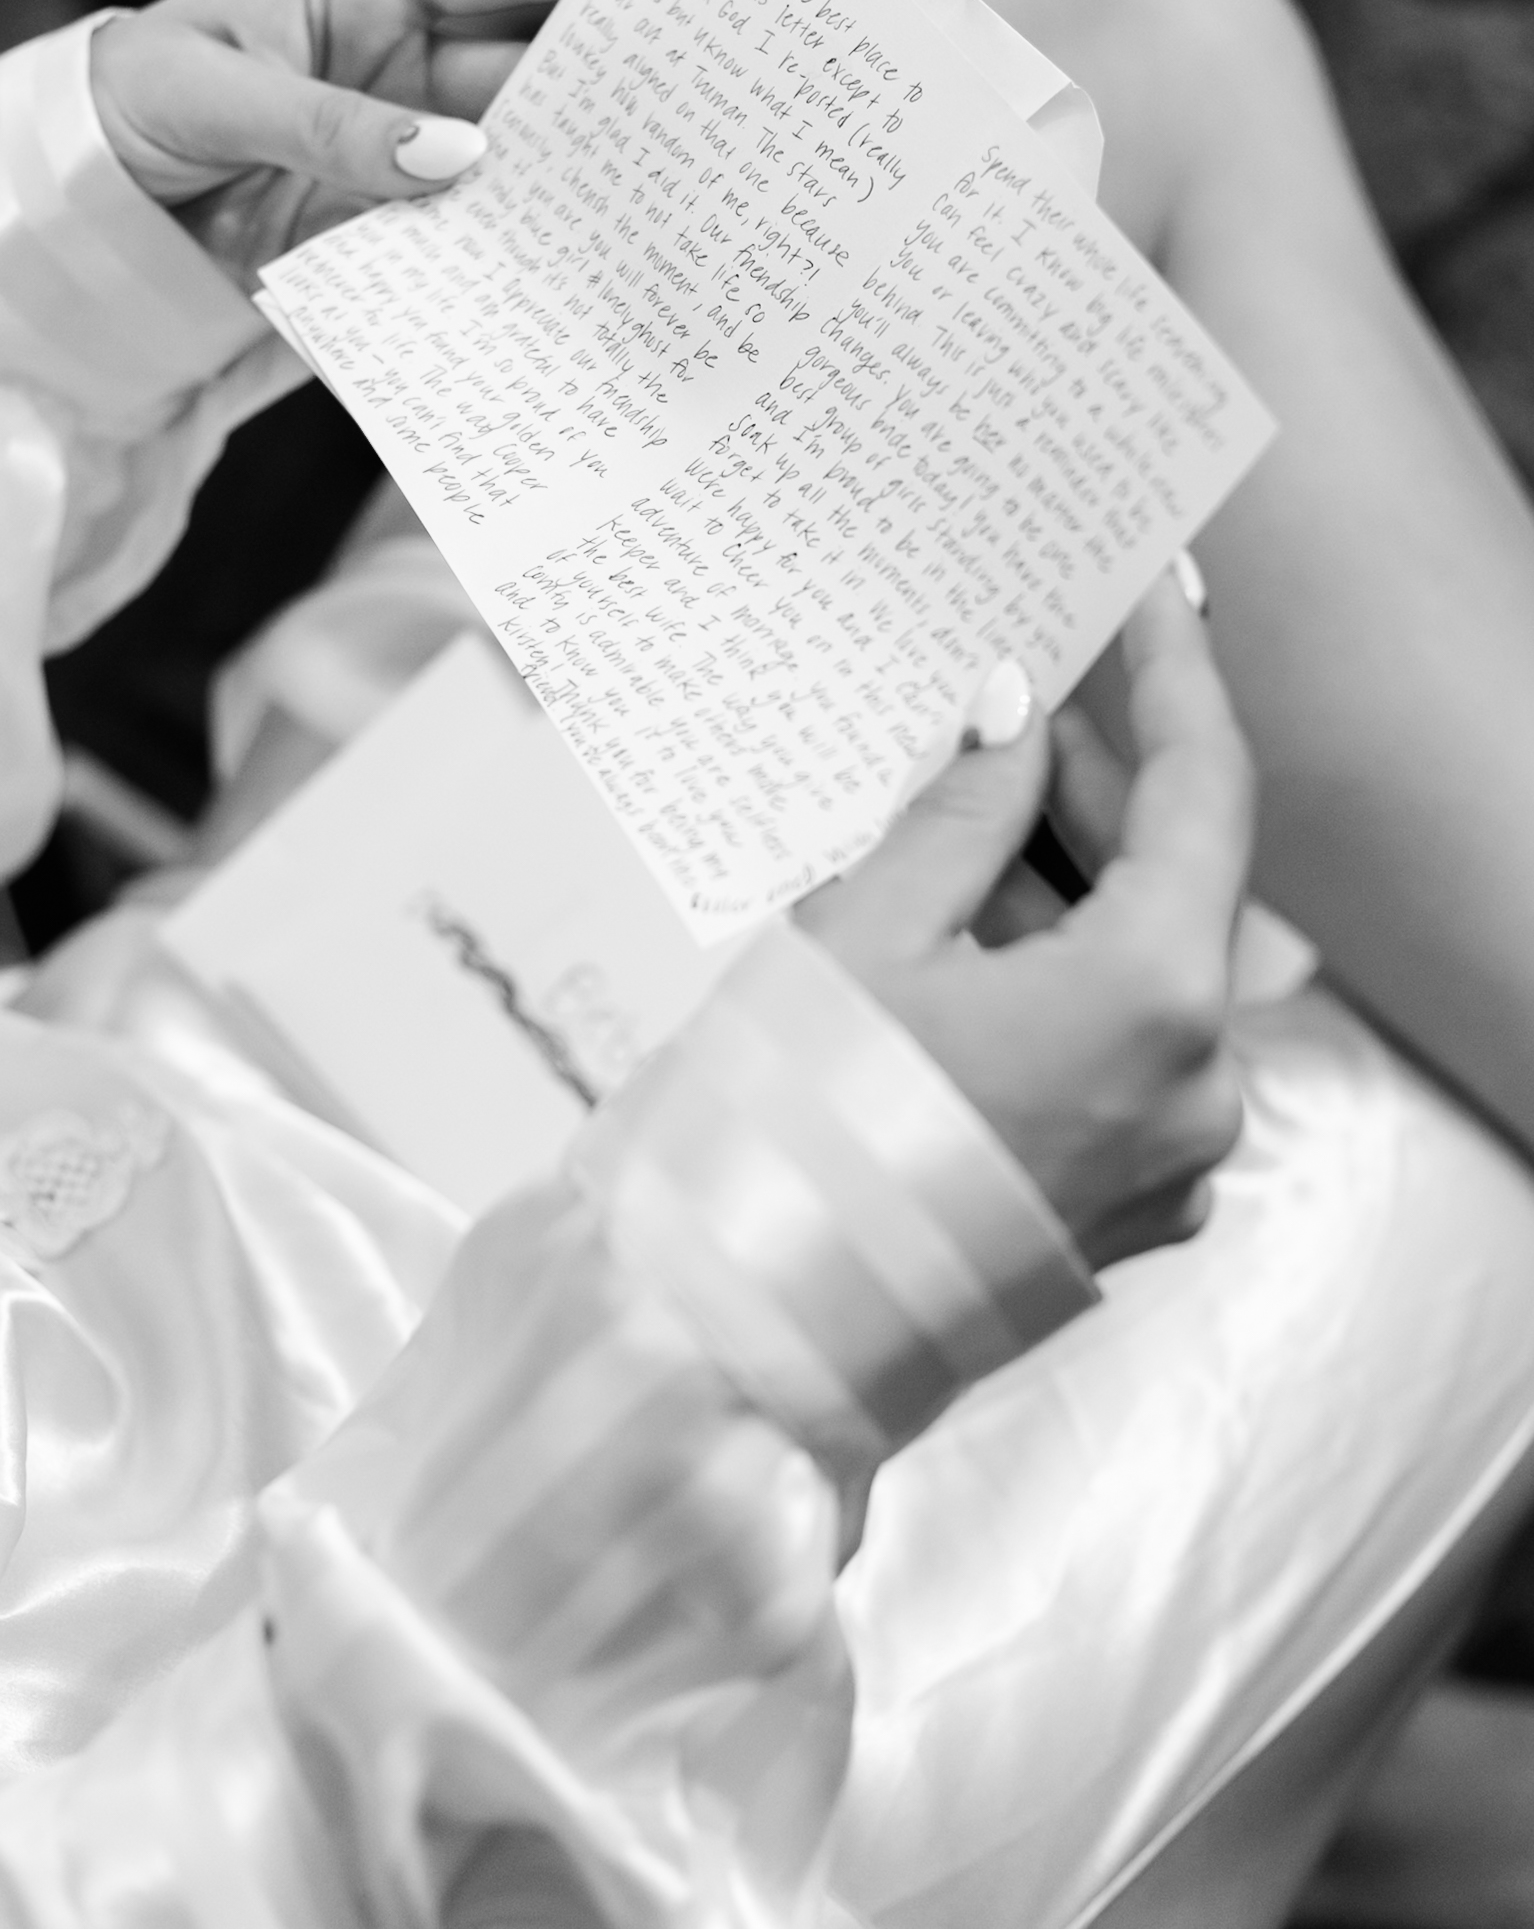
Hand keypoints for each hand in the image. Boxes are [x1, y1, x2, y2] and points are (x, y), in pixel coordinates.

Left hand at [90, 0, 608, 282]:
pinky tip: (558, 274)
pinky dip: (507, 256)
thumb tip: (454, 161)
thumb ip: (329, 126)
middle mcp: (405, 65)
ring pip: (511, 159)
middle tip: (698, 99)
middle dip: (606, 79)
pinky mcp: (386, 231)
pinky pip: (463, 239)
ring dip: (569, 179)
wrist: (74, 209)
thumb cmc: (129, 102)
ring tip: (648, 201)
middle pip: (529, 65)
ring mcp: (401, 152)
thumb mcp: (216, 95)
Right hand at [798, 574, 1255, 1270]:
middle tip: (1007, 706)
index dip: (1176, 674)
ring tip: (951, 820)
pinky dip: (1053, 981)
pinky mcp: (1122, 1209)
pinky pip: (1115, 1052)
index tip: (1152, 593)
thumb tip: (1012, 711)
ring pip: (1142, 973)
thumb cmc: (784, 1137)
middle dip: (1090, 790)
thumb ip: (964, 809)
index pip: (1206, 791)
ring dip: (1061, 889)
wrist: (736, 1347)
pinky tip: (956, 934)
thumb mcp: (867, 935)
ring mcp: (1169, 1163)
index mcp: (1153, 1002)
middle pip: (1176, 886)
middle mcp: (1197, 1090)